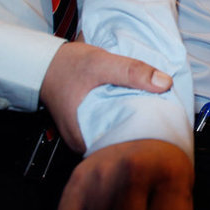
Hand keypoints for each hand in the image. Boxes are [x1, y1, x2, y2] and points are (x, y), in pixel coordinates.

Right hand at [41, 42, 171, 152]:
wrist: (44, 62)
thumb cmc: (66, 65)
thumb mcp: (99, 63)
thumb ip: (131, 71)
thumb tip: (164, 83)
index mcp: (83, 139)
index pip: (123, 147)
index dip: (146, 136)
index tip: (165, 123)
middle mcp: (83, 144)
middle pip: (122, 142)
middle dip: (144, 130)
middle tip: (164, 115)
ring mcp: (85, 136)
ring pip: (118, 134)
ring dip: (135, 122)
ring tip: (155, 110)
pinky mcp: (89, 127)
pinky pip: (112, 125)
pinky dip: (125, 116)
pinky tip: (138, 107)